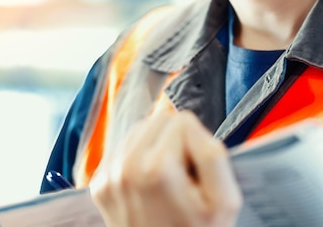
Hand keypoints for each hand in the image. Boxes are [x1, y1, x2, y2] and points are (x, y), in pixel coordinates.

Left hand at [89, 110, 242, 226]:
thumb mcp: (224, 201)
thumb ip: (212, 154)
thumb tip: (189, 123)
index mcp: (156, 170)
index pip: (183, 120)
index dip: (197, 144)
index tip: (196, 175)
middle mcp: (125, 168)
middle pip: (158, 120)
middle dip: (175, 141)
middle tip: (182, 178)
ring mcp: (107, 177)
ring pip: (139, 130)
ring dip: (155, 147)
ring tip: (165, 181)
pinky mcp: (98, 183)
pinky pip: (123, 148)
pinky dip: (138, 158)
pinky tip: (148, 185)